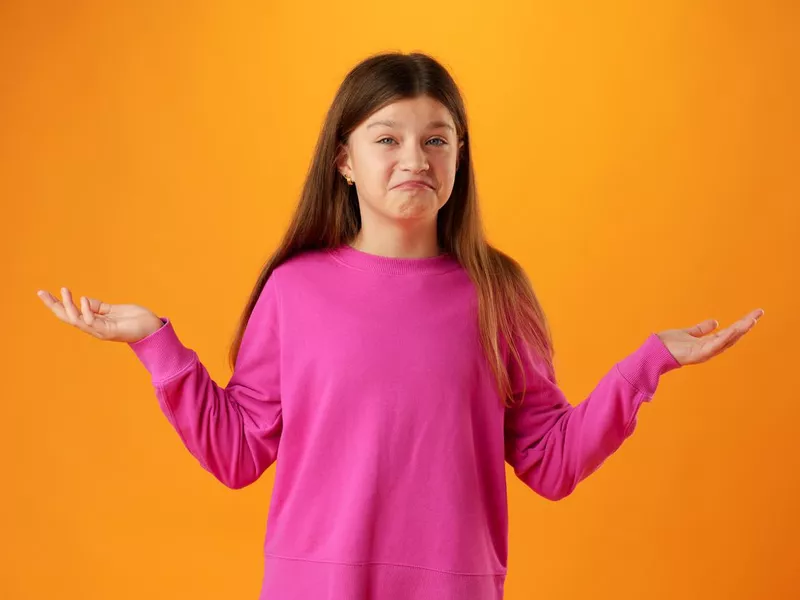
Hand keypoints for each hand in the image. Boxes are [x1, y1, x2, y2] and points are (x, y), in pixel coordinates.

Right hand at [37, 287, 163, 343]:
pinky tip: (83, 299)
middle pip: (67, 318)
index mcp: (94, 322)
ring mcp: (101, 331)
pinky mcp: (110, 331)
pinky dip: (86, 311)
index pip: (70, 313)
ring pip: (76, 321)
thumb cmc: (136, 319)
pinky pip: (92, 323)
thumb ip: (99, 306)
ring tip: (64, 292)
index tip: (44, 292)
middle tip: (41, 292)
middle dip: (54, 306)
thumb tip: (83, 300)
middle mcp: (94, 328)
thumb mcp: (114, 310)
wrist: (154, 328)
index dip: (57, 304)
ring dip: (68, 306)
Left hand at [656, 308, 764, 365]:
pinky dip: (726, 337)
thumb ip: (701, 329)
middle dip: (746, 325)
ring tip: (752, 320)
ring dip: (740, 330)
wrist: (654, 352)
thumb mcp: (688, 333)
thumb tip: (715, 322)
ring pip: (727, 339)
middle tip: (759, 313)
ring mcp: (705, 352)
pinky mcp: (699, 354)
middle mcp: (710, 349)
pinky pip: (715, 345)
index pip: (729, 332)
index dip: (742, 324)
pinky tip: (735, 329)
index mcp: (708, 343)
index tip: (754, 315)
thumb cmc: (669, 345)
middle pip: (732, 335)